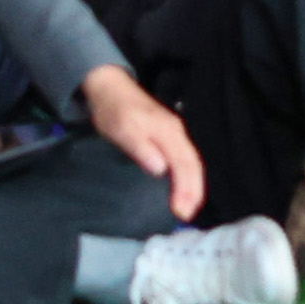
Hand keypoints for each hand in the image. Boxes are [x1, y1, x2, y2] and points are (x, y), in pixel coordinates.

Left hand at [75, 64, 207, 218]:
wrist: (110, 87)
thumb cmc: (114, 110)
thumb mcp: (122, 128)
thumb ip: (141, 147)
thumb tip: (160, 169)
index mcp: (168, 132)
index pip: (184, 164)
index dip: (185, 188)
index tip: (181, 211)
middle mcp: (177, 133)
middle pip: (193, 164)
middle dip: (194, 191)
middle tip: (186, 216)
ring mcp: (174, 134)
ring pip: (192, 163)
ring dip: (192, 187)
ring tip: (187, 209)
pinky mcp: (168, 137)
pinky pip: (184, 160)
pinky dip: (187, 178)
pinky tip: (181, 190)